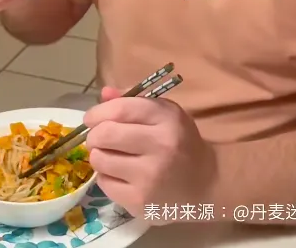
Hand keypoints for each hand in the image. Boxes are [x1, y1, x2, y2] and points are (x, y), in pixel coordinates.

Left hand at [83, 88, 214, 221]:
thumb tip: (104, 94)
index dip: (98, 112)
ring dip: (98, 155)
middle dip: (94, 134)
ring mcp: (150, 177)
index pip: (121, 109)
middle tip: (98, 137)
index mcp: (167, 119)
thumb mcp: (165, 114)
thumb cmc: (181, 142)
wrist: (205, 184)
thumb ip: (133, 101)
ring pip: (100, 159)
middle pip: (106, 134)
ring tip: (110, 154)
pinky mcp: (140, 202)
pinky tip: (119, 173)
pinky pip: (104, 183)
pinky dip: (106, 176)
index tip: (91, 117)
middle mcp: (160, 146)